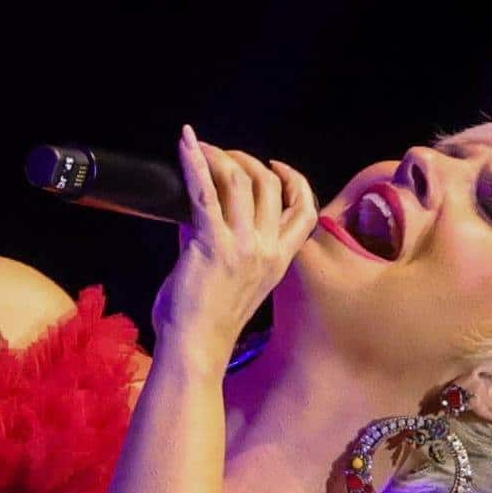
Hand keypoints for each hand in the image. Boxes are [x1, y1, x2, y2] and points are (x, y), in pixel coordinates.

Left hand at [156, 126, 321, 362]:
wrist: (194, 348)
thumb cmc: (206, 322)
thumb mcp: (230, 279)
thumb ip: (220, 241)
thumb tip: (194, 209)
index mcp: (279, 260)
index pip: (305, 211)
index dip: (295, 181)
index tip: (275, 167)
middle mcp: (268, 250)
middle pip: (270, 186)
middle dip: (246, 161)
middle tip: (222, 156)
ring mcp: (244, 246)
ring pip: (241, 181)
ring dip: (219, 157)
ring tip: (200, 148)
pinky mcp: (213, 244)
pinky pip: (206, 191)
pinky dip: (194, 161)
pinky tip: (185, 144)